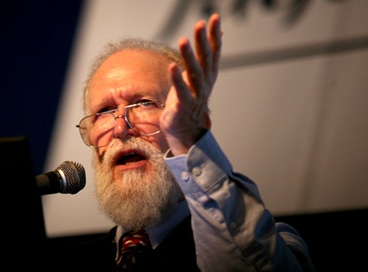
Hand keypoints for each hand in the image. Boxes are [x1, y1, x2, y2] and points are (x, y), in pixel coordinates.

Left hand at [160, 13, 221, 154]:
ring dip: (189, 57)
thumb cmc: (188, 101)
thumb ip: (207, 56)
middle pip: (204, 60)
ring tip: (183, 41)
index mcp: (208, 76)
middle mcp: (204, 84)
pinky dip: (177, 80)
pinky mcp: (183, 106)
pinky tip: (172, 67)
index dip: (214, 35)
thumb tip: (219, 34)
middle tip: (199, 24)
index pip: (213, 52)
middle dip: (202, 42)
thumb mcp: (199, 77)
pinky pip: (181, 92)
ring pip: (194, 74)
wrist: (186, 131)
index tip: (215, 18)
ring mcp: (195, 96)